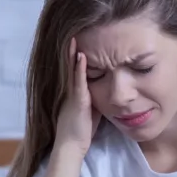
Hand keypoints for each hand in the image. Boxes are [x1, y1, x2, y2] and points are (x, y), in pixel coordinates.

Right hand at [55, 37, 100, 155]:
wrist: (71, 146)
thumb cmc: (81, 131)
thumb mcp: (89, 109)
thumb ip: (94, 98)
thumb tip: (105, 90)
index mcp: (73, 92)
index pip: (74, 69)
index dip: (74, 55)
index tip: (77, 39)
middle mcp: (70, 90)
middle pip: (70, 65)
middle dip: (71, 49)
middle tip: (73, 30)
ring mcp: (72, 95)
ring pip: (72, 70)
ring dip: (72, 53)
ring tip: (74, 36)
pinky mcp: (77, 101)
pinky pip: (77, 81)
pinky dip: (79, 67)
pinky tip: (81, 55)